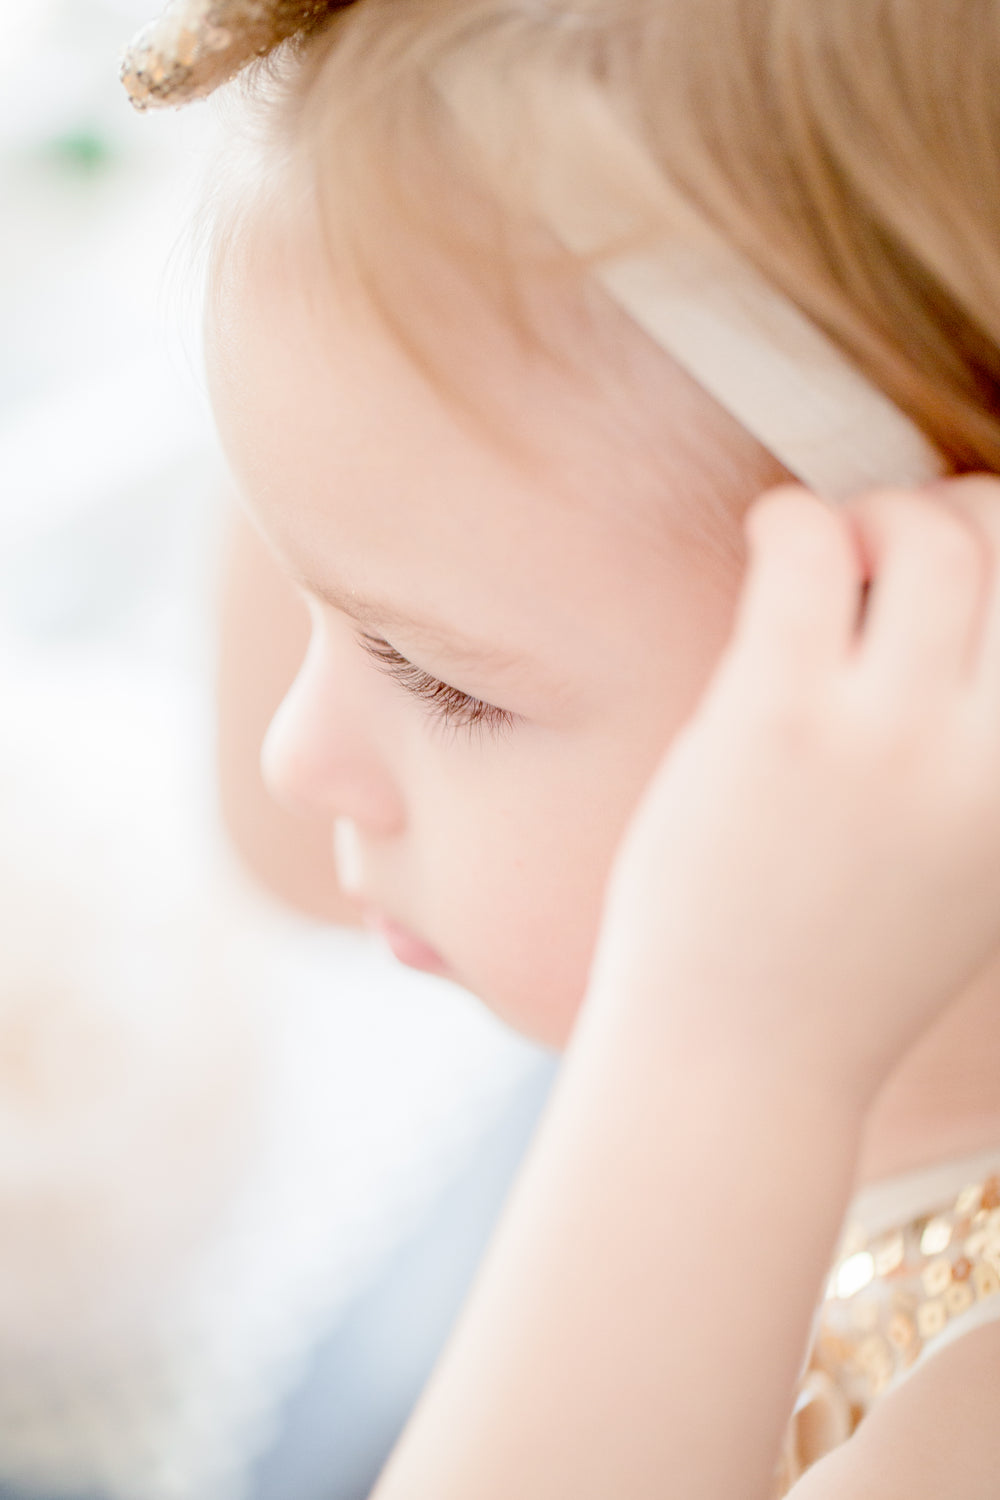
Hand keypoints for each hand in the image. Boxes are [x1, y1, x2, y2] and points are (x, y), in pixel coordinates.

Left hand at [584, 477, 999, 1109]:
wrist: (743, 1061)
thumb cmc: (848, 964)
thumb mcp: (978, 867)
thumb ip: (992, 760)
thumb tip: (975, 620)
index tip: (972, 578)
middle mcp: (991, 755)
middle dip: (957, 517)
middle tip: (892, 557)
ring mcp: (887, 734)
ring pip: (924, 529)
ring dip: (874, 516)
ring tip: (829, 566)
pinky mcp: (778, 717)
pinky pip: (807, 544)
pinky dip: (790, 518)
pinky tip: (770, 544)